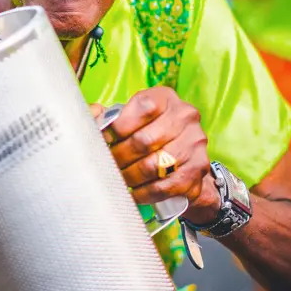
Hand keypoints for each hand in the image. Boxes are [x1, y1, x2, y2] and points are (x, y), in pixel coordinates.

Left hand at [96, 88, 221, 224]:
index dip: (118, 126)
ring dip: (130, 177)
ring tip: (118, 179)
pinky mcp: (198, 168)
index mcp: (166, 98)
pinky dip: (145, 192)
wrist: (185, 156)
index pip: (143, 107)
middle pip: (144, 141)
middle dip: (119, 157)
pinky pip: (165, 186)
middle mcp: (185, 116)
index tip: (104, 140)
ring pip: (153, 165)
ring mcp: (194, 143)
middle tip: (107, 165)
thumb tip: (92, 113)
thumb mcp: (133, 116)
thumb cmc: (150, 133)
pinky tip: (134, 192)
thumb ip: (109, 115)